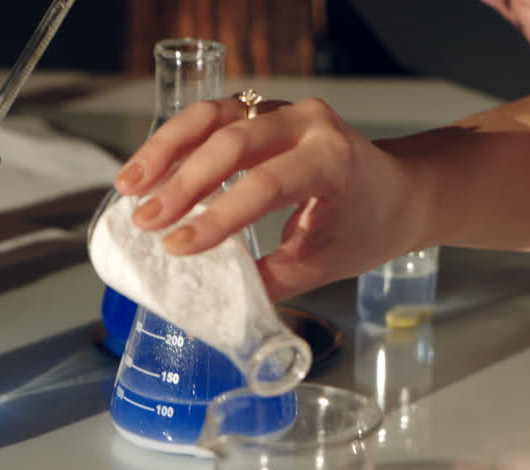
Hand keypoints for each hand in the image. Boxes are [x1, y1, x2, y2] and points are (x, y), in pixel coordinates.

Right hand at [113, 96, 415, 300]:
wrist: (400, 191)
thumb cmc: (367, 228)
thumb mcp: (320, 265)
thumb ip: (266, 280)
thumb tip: (210, 299)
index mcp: (333, 161)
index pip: (267, 185)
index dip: (218, 217)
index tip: (178, 246)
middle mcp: (308, 124)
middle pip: (232, 142)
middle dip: (183, 183)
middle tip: (145, 220)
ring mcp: (284, 110)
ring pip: (213, 116)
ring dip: (165, 149)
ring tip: (129, 185)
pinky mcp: (263, 111)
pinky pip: (212, 117)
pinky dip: (176, 141)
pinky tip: (147, 169)